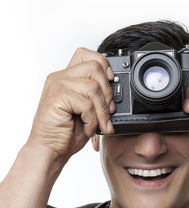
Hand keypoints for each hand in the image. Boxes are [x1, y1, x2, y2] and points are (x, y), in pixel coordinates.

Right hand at [26, 47, 114, 162]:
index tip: (111, 80)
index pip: (86, 54)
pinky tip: (87, 127)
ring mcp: (57, 86)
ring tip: (98, 124)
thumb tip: (115, 90)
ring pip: (93, 87)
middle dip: (108, 92)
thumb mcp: (86, 109)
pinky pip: (86, 104)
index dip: (103, 63)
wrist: (50, 149)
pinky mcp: (57, 98)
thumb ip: (96, 94)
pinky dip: (92, 120)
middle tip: (109, 111)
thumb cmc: (67, 131)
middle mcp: (60, 78)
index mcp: (67, 77)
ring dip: (101, 111)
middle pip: (95, 67)